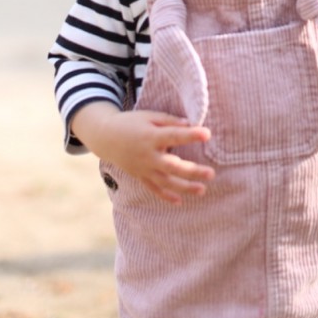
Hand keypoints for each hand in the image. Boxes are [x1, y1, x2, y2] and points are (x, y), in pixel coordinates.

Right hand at [70, 103, 214, 203]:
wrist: (106, 137)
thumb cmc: (131, 123)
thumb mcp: (149, 116)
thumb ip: (170, 121)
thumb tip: (191, 124)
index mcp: (151, 136)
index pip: (173, 136)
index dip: (190, 135)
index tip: (207, 134)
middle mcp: (148, 155)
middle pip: (172, 166)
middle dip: (192, 171)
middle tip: (211, 173)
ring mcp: (143, 168)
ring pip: (165, 182)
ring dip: (184, 188)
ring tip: (202, 189)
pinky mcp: (140, 176)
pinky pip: (154, 189)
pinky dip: (165, 196)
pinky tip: (179, 201)